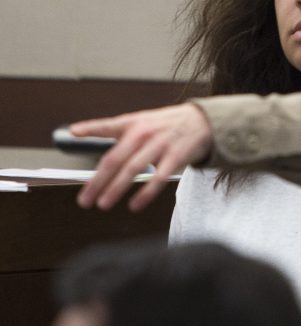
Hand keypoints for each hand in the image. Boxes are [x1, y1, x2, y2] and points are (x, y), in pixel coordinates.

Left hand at [72, 103, 212, 211]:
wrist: (202, 121)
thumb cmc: (166, 125)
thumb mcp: (141, 121)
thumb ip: (114, 131)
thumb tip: (81, 138)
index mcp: (133, 123)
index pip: (109, 125)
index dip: (91, 128)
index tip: (74, 132)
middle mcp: (145, 133)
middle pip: (116, 158)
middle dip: (98, 181)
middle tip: (85, 199)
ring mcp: (160, 144)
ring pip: (134, 169)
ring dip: (116, 188)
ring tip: (103, 203)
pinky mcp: (176, 157)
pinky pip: (158, 178)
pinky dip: (146, 193)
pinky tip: (135, 204)